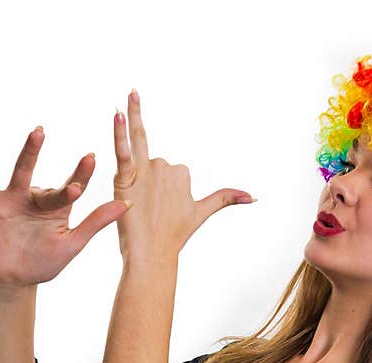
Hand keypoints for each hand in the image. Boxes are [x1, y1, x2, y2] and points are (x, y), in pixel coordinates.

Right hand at [0, 126, 130, 289]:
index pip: (72, 186)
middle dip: (60, 168)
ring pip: (21, 171)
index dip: (82, 174)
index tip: (92, 158)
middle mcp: (37, 198)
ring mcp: (14, 198)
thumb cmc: (44, 263)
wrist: (13, 280)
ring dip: (30, 152)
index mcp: (59, 208)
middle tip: (69, 147)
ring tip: (39, 133)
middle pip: (49, 180)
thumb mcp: (73, 243)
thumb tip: (129, 203)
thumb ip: (96, 222)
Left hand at [112, 89, 254, 261]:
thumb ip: (225, 198)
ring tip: (131, 97)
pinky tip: (117, 112)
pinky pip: (124, 150)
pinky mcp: (126, 177)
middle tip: (148, 210)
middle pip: (151, 162)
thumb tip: (254, 196)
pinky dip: (120, 132)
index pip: (167, 169)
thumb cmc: (175, 235)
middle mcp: (167, 167)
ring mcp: (146, 171)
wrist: (152, 254)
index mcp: (183, 172)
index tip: (159, 210)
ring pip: (137, 150)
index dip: (159, 190)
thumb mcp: (201, 212)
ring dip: (132, 139)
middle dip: (146, 185)